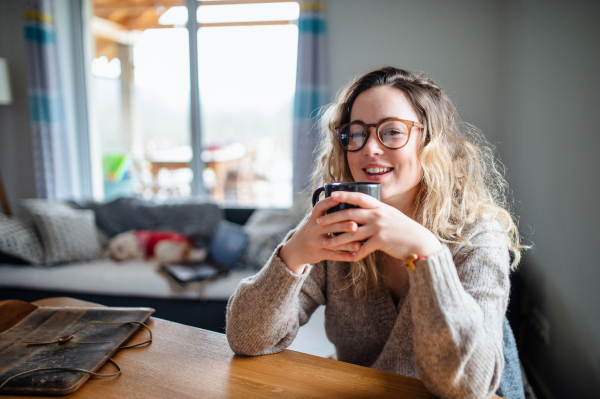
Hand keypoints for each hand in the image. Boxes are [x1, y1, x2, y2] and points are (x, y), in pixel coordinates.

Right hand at [279, 195, 363, 273]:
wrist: (294, 250)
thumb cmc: (309, 232)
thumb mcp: (312, 221)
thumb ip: (324, 214)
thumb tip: (342, 200)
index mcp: (312, 218)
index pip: (320, 207)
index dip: (329, 202)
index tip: (341, 197)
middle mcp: (312, 229)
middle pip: (329, 226)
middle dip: (343, 226)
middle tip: (356, 225)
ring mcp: (314, 242)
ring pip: (332, 243)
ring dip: (346, 244)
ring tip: (359, 244)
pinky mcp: (317, 254)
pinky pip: (332, 256)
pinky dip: (344, 256)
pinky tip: (354, 256)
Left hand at [316, 191, 442, 261]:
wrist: (419, 242)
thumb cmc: (403, 229)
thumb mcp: (390, 215)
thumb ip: (376, 212)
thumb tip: (362, 210)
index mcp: (379, 207)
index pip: (359, 197)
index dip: (344, 195)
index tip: (331, 195)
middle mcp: (378, 215)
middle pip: (350, 215)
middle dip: (332, 218)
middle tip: (319, 221)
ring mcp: (379, 227)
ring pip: (352, 233)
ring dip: (338, 239)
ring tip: (327, 243)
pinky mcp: (381, 241)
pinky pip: (363, 249)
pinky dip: (354, 254)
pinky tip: (347, 258)